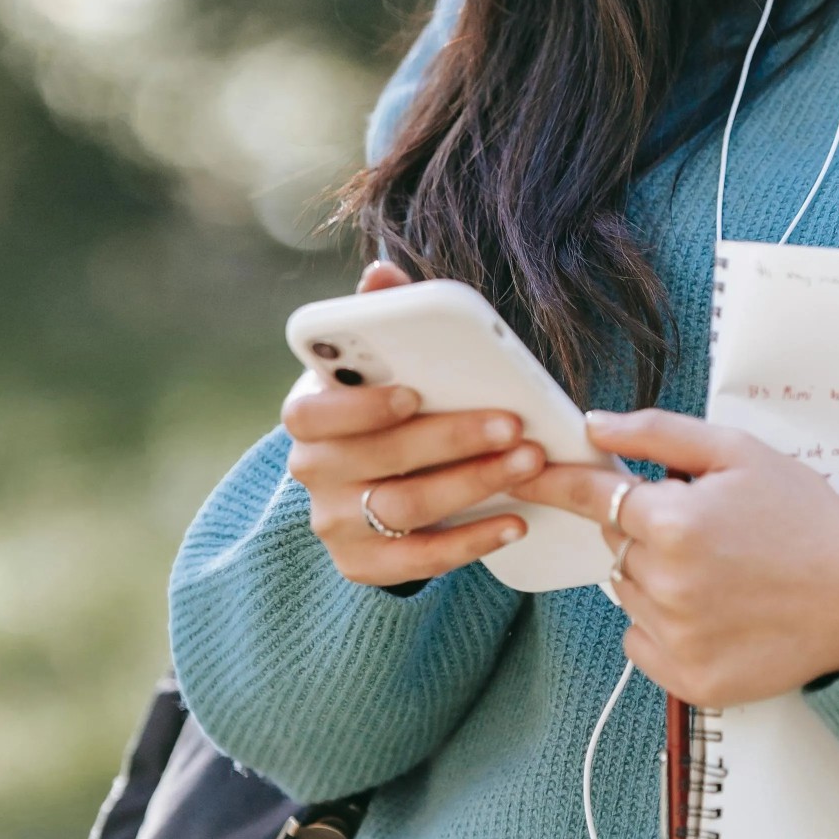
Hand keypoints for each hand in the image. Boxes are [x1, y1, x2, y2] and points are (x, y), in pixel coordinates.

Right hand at [282, 260, 562, 586]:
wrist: (374, 481)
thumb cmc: (388, 406)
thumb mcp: (381, 363)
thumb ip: (382, 318)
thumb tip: (380, 273)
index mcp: (309, 414)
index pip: (313, 414)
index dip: (361, 406)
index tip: (414, 393)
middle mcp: (312, 472)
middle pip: (379, 460)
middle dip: (452, 440)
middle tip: (514, 425)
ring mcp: (333, 523)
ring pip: (404, 510)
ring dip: (473, 485)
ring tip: (528, 463)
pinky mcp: (361, 565)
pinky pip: (416, 562)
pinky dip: (470, 543)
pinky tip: (514, 521)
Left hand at [531, 410, 838, 704]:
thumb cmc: (805, 516)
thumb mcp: (739, 452)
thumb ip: (659, 433)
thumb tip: (595, 425)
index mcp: (676, 521)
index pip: (592, 496)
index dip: (557, 482)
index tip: (528, 475)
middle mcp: (667, 585)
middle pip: (615, 545)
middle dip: (645, 530)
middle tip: (705, 527)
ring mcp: (678, 638)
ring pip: (629, 594)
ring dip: (656, 579)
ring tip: (721, 571)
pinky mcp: (690, 681)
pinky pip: (641, 643)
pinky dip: (665, 627)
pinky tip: (716, 611)